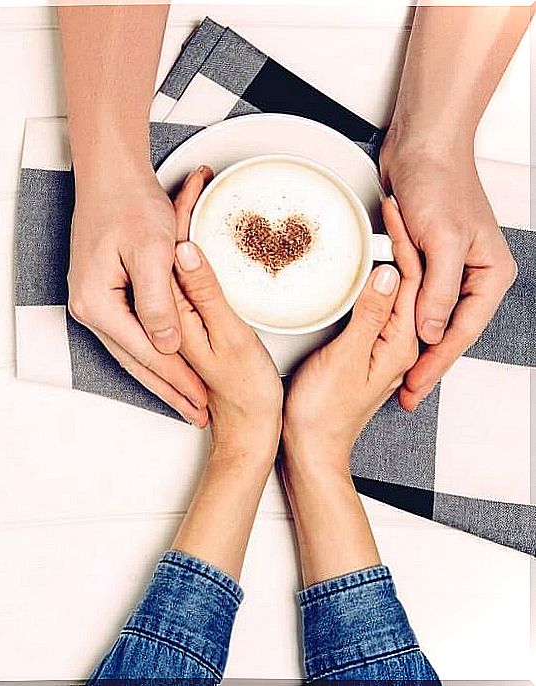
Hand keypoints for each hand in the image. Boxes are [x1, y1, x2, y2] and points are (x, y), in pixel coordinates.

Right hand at [68, 167, 208, 425]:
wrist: (110, 175)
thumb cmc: (130, 204)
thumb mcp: (152, 251)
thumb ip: (158, 302)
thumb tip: (166, 346)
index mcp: (98, 304)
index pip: (145, 353)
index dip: (177, 379)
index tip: (202, 400)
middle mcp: (90, 309)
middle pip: (135, 361)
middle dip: (169, 389)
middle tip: (196, 415)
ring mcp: (94, 303)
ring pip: (133, 351)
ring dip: (162, 376)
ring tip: (187, 400)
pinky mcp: (104, 294)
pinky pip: (131, 333)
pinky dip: (153, 352)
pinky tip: (168, 365)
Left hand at [172, 167, 282, 459]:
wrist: (252, 426)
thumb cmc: (246, 389)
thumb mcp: (228, 336)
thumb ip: (201, 294)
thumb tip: (183, 251)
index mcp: (169, 316)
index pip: (168, 253)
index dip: (180, 215)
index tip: (192, 183)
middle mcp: (169, 317)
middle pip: (167, 255)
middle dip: (179, 214)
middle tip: (194, 178)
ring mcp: (180, 321)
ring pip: (174, 262)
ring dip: (185, 226)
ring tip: (196, 191)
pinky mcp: (192, 327)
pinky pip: (185, 278)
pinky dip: (194, 250)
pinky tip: (200, 236)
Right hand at [283, 197, 421, 471]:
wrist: (310, 448)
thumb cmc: (322, 412)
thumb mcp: (346, 358)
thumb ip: (369, 316)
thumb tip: (387, 274)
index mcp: (399, 343)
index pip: (412, 282)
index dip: (404, 242)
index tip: (393, 212)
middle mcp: (397, 343)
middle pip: (408, 283)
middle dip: (402, 243)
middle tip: (391, 207)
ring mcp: (381, 346)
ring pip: (392, 291)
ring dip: (388, 257)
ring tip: (381, 226)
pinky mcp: (364, 348)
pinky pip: (376, 305)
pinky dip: (372, 280)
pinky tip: (362, 268)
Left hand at [379, 132, 516, 409]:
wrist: (421, 146)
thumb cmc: (438, 183)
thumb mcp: (441, 242)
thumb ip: (437, 290)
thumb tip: (430, 334)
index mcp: (488, 275)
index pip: (460, 333)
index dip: (436, 365)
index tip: (414, 389)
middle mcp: (472, 275)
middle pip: (447, 333)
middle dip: (425, 365)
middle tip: (403, 396)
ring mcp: (448, 269)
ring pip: (429, 320)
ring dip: (412, 348)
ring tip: (393, 378)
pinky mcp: (425, 260)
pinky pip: (414, 300)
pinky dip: (402, 320)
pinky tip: (388, 338)